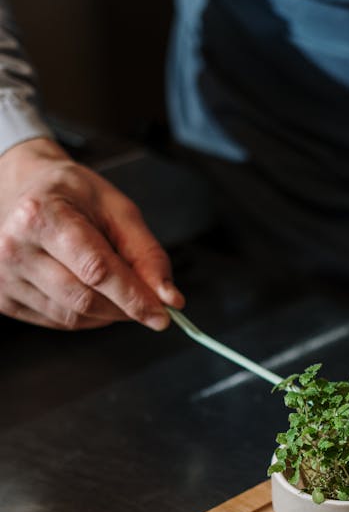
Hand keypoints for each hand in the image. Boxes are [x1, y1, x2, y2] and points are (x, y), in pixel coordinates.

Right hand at [0, 137, 184, 329]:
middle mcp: (15, 247)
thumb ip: (146, 254)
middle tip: (147, 301)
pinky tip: (87, 289)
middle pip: (84, 299)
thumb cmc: (71, 195)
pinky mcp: (4, 299)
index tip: (162, 313)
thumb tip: (168, 298)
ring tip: (112, 284)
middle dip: (124, 307)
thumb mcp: (117, 209)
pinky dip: (85, 315)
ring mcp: (3, 276)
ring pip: (73, 317)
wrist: (23, 189)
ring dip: (107, 312)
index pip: (96, 270)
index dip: (133, 297)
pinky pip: (58, 322)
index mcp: (41, 215)